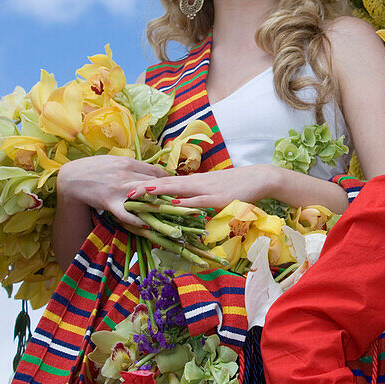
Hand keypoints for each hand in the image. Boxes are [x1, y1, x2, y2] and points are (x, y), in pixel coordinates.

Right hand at [57, 155, 169, 228]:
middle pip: (155, 183)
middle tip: (183, 202)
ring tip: (174, 214)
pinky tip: (148, 225)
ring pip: (145, 196)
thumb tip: (150, 170)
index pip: (156, 171)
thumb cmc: (94, 168)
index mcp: (128, 162)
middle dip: (170, 193)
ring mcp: (118, 189)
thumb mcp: (114, 160)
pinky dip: (138, 220)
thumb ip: (132, 165)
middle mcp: (126, 174)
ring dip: (160, 205)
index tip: (177, 187)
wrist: (71, 178)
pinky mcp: (110, 202)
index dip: (169, 179)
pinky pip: (126, 214)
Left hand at [129, 165, 279, 210]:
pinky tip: (172, 204)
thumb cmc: (236, 185)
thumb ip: (197, 198)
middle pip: (166, 184)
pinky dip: (184, 202)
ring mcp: (206, 190)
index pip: (166, 182)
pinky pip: (197, 201)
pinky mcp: (217, 199)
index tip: (129, 188)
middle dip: (145, 189)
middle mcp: (196, 183)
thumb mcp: (213, 191)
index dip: (148, 185)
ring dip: (158, 192)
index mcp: (194, 182)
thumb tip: (183, 205)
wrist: (258, 178)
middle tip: (125, 192)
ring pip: (177, 190)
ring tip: (140, 194)